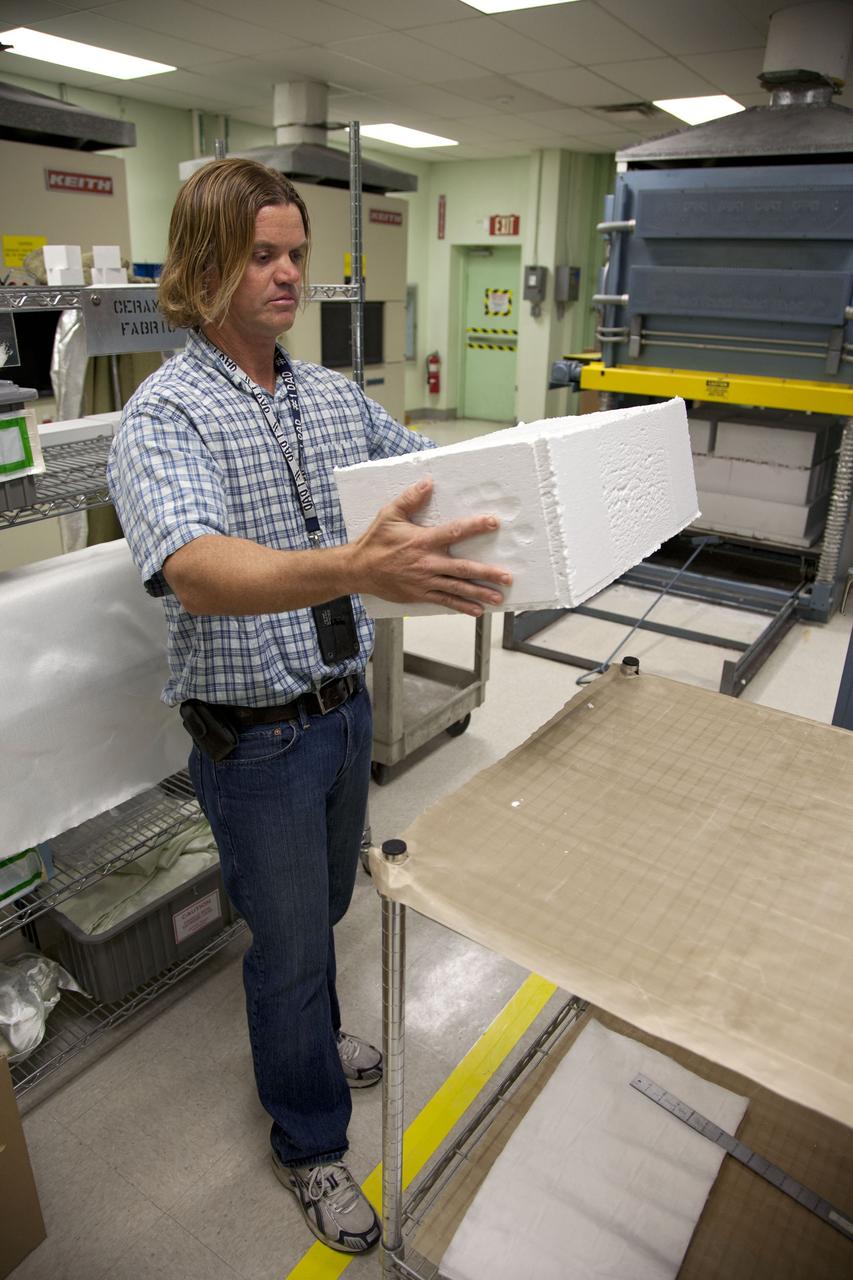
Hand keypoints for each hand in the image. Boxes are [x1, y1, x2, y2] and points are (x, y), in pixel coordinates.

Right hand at [349, 477, 511, 616]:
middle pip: (463, 569)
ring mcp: (425, 581)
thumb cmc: (375, 541)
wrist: (358, 570)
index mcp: (422, 541)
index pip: (454, 532)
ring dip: (479, 593)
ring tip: (497, 596)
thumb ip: (410, 498)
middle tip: (506, 577)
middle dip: (487, 573)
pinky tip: (477, 610)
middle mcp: (427, 563)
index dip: (475, 526)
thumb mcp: (389, 514)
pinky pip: (444, 601)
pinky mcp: (420, 594)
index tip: (493, 523)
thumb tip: (428, 482)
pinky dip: (461, 606)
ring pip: (457, 588)